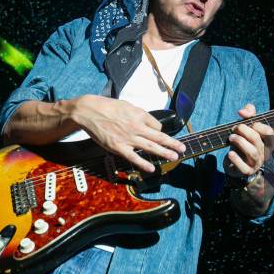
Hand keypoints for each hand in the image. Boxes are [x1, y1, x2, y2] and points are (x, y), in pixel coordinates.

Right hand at [71, 95, 185, 172]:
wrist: (90, 111)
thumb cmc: (108, 107)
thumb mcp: (128, 105)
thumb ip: (139, 114)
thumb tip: (150, 122)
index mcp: (140, 115)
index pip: (156, 126)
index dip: (160, 130)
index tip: (160, 135)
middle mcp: (137, 127)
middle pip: (159, 136)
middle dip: (172, 143)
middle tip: (182, 149)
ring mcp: (128, 138)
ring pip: (150, 147)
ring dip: (163, 153)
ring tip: (174, 157)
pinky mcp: (118, 147)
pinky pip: (133, 157)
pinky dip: (143, 164)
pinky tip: (152, 168)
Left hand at [225, 103, 273, 177]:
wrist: (237, 164)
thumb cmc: (244, 143)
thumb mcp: (248, 127)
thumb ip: (249, 114)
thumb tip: (242, 112)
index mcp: (268, 142)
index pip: (268, 131)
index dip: (257, 124)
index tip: (246, 122)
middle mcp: (265, 153)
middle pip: (256, 139)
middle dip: (243, 131)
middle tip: (234, 128)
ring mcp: (256, 163)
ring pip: (251, 152)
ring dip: (239, 142)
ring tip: (230, 137)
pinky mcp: (247, 171)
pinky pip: (243, 167)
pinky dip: (236, 159)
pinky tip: (230, 153)